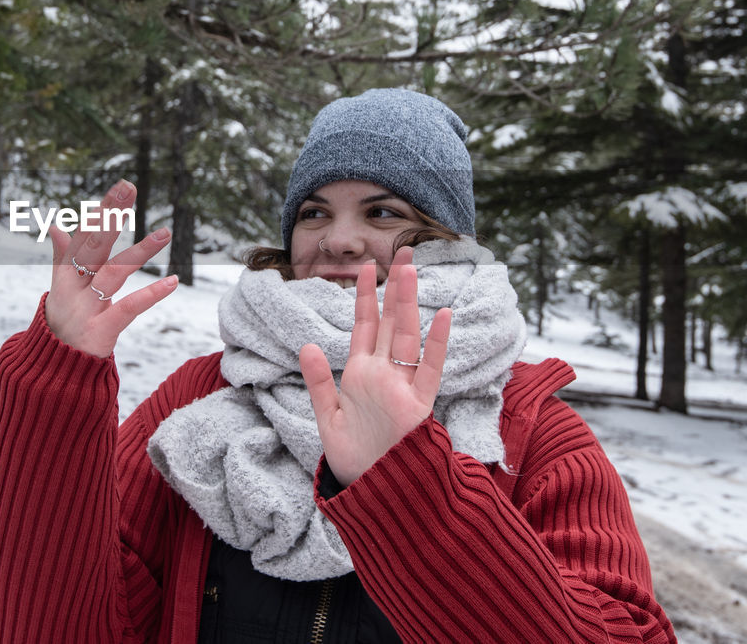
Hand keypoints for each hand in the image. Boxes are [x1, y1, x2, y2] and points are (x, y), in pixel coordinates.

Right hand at [44, 179, 178, 356]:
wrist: (53, 371)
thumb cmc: (62, 324)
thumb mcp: (60, 289)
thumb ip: (61, 257)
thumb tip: (56, 226)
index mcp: (65, 274)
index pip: (84, 235)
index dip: (103, 211)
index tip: (122, 188)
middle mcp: (73, 287)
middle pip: (93, 245)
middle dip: (111, 216)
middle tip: (130, 188)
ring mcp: (86, 309)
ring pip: (113, 272)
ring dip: (139, 251)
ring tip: (165, 232)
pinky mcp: (100, 331)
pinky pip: (128, 308)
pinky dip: (150, 294)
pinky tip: (172, 281)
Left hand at [298, 246, 451, 486]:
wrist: (376, 494)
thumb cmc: (354, 460)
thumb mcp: (328, 419)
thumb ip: (319, 382)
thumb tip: (306, 344)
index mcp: (361, 375)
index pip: (365, 327)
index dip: (366, 297)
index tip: (367, 267)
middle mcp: (384, 375)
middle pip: (391, 323)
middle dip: (395, 287)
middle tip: (403, 251)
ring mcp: (403, 388)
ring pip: (408, 337)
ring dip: (409, 304)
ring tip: (411, 269)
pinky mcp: (419, 407)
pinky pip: (428, 371)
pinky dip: (435, 345)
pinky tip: (441, 316)